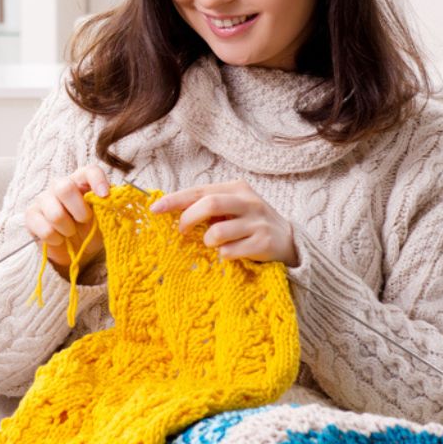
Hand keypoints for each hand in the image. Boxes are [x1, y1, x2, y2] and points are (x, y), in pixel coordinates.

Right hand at [24, 165, 110, 278]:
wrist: (76, 250)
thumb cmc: (92, 228)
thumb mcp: (105, 218)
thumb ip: (110, 207)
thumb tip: (117, 200)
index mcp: (82, 181)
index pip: (89, 171)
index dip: (97, 180)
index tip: (104, 196)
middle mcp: (61, 185)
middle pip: (64, 187)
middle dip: (79, 210)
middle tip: (84, 220)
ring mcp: (43, 199)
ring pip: (54, 213)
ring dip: (68, 229)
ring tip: (71, 233)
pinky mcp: (31, 216)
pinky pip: (44, 229)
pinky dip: (56, 239)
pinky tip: (59, 239)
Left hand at [149, 180, 298, 265]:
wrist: (288, 241)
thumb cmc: (249, 223)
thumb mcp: (232, 207)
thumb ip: (207, 205)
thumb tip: (170, 209)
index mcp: (236, 188)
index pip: (199, 191)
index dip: (175, 200)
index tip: (154, 209)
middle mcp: (248, 202)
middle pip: (209, 205)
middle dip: (189, 219)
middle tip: (182, 230)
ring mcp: (257, 222)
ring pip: (217, 232)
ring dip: (208, 241)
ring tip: (214, 243)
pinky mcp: (263, 243)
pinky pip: (229, 252)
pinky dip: (223, 255)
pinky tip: (231, 253)